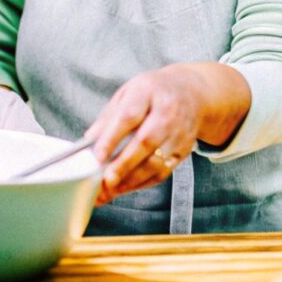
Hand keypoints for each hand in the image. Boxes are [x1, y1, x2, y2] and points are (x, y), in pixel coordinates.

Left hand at [85, 63, 249, 205]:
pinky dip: (144, 183)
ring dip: (132, 179)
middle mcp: (167, 112)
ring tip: (112, 189)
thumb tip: (88, 142)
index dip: (112, 138)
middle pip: (146, 142)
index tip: (98, 156)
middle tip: (106, 180)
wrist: (192, 92)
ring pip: (157, 161)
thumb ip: (108, 117)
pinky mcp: (185, 150)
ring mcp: (179, 132)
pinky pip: (164, 171)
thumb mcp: (127, 93)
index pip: (128, 117)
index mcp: (147, 92)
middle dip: (124, 164)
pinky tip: (127, 187)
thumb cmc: (153, 92)